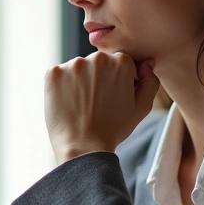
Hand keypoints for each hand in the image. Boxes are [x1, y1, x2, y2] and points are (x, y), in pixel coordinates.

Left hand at [44, 52, 159, 162]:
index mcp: (122, 61)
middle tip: (96, 103)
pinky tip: (67, 103)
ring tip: (81, 105)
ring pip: (78, 68)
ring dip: (79, 81)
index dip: (116, 81)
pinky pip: (58, 74)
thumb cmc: (113, 129)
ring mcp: (73, 64)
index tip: (111, 98)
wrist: (83, 147)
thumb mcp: (142, 107)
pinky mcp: (53, 73)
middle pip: (97, 63)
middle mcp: (98, 58)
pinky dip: (61, 86)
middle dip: (97, 78)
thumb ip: (150, 82)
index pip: (118, 63)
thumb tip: (147, 63)